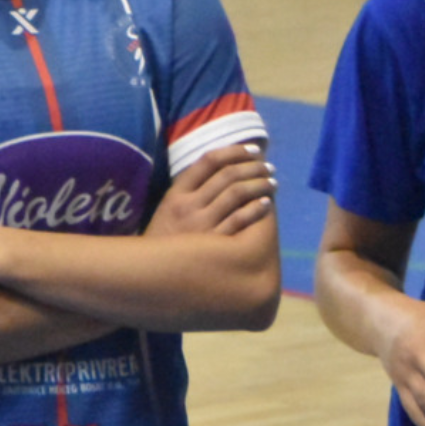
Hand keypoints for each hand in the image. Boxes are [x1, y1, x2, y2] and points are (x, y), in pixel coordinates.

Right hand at [147, 142, 274, 238]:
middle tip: (269, 167)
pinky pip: (239, 221)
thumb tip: (222, 171)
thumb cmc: (165, 241)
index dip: (234, 151)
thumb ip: (189, 191)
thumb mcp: (167, 211)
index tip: (254, 150)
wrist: (152, 275)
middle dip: (253, 167)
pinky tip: (266, 204)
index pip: (208, 161)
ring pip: (236, 194)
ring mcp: (202, 225)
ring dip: (259, 184)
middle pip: (226, 175)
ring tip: (272, 183)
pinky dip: (255, 209)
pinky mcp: (214, 245)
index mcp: (176, 194)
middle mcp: (189, 206)